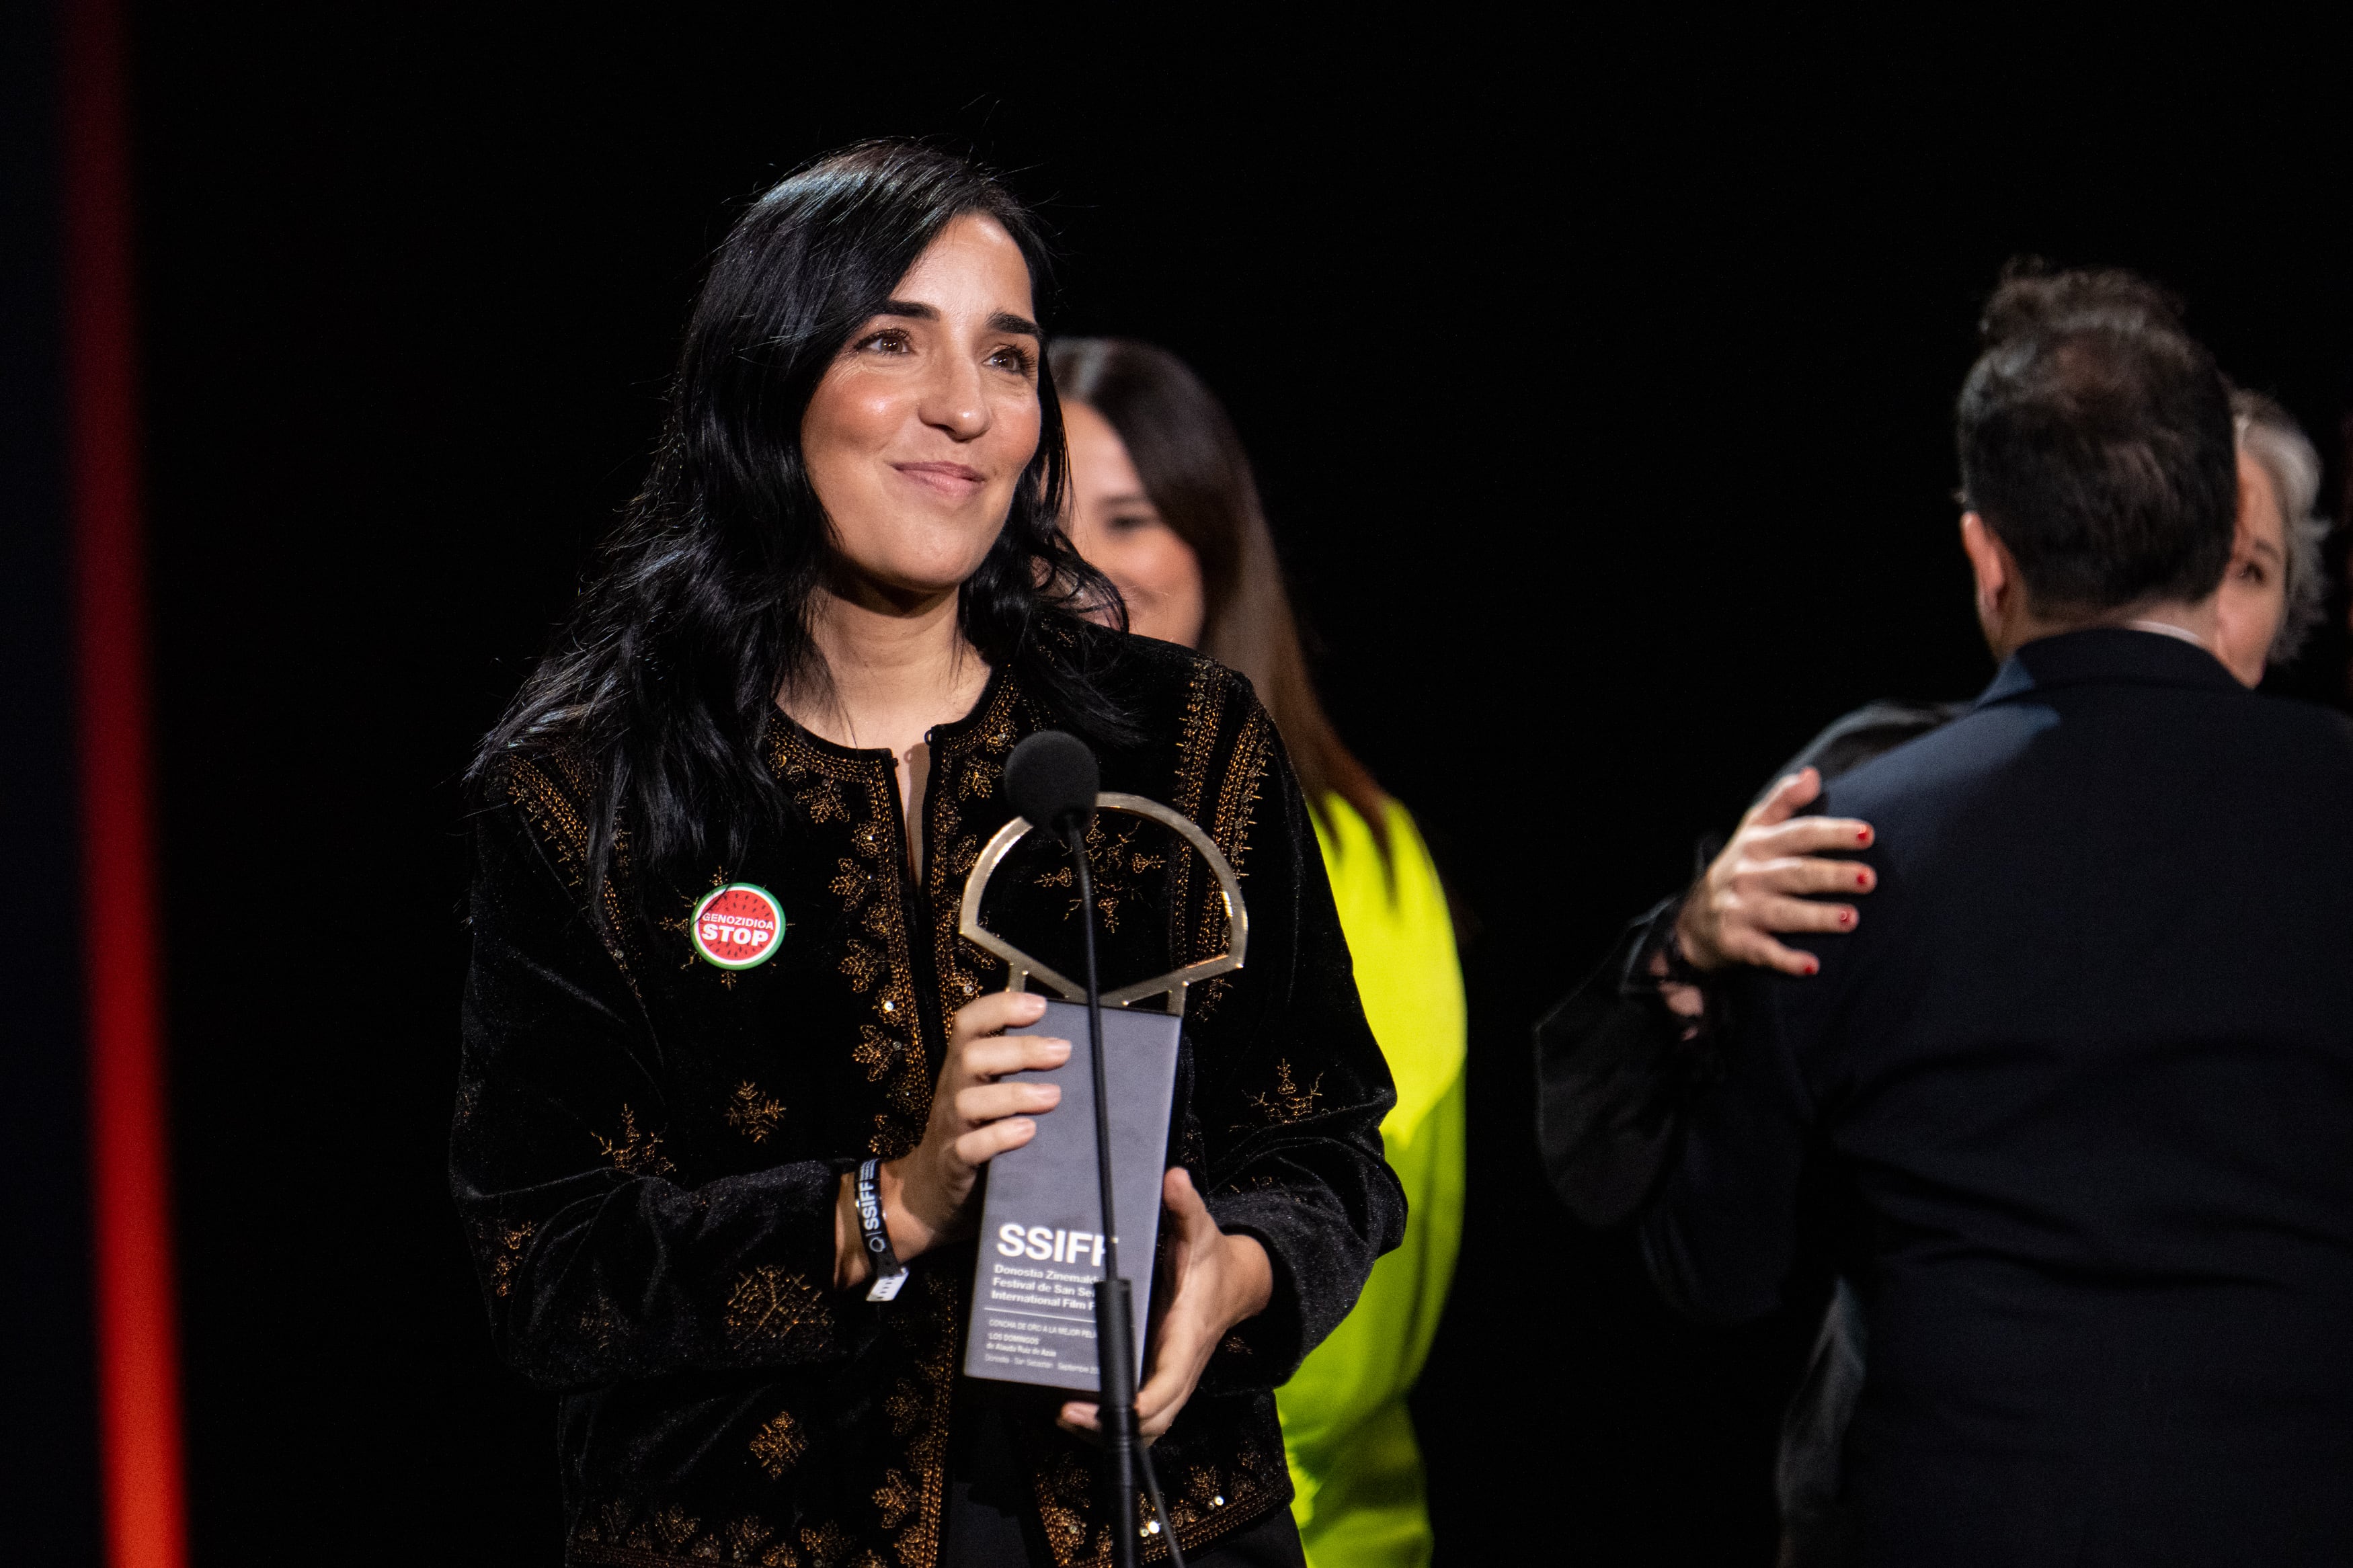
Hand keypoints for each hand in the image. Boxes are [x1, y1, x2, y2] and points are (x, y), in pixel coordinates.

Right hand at [834, 990, 1067, 1289]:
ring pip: (970, 1100)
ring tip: (1052, 1096)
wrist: (927, 1194)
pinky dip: (999, 1138)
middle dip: (1020, 1049)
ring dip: (1015, 1094)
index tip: (1038, 1005)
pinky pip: (970, 1148)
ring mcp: (951, 1128)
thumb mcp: (986, 1096)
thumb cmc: (971, 1136)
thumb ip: (1015, 1072)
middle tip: (1062, 1052)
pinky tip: (1027, 1132)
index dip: (1000, 1008)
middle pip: (972, 1055)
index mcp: (962, 1069)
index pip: (969, 1023)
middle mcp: (952, 1091)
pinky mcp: (954, 1164)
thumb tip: (1071, 1050)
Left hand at [1058, 1168, 1272, 1443]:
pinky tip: (1073, 1408)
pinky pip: (1138, 1414)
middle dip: (1109, 1425)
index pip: (1167, 1385)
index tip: (1107, 1405)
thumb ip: (1184, 1207)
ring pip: (1144, 1426)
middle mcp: (1178, 1367)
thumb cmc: (1210, 1259)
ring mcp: (1169, 1378)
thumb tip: (1173, 1178)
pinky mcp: (1157, 1378)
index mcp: (1187, 1336)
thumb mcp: (1199, 1230)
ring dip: (1105, 1430)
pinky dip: (1110, 1420)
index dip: (1139, 1404)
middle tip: (1065, 1413)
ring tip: (1063, 1417)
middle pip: (1150, 1421)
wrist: (1235, 1282)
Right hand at [1674, 767, 1876, 976]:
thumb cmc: (1739, 869)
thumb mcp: (1753, 830)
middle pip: (1796, 873)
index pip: (1800, 834)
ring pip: (1783, 912)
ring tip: (1851, 919)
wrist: (1693, 921)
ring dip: (1816, 916)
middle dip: (1831, 875)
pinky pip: (1765, 952)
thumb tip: (1812, 774)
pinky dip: (1786, 960)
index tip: (1868, 834)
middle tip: (1868, 879)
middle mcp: (1749, 875)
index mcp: (1757, 845)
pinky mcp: (1737, 942)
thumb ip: (1783, 801)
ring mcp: (1742, 909)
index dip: (1833, 833)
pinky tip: (1812, 966)